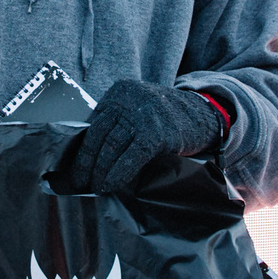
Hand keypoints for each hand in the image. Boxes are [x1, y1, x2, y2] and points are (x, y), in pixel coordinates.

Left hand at [67, 80, 226, 193]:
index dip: (80, 146)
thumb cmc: (167, 119)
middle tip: (77, 181)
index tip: (72, 164)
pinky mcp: (155, 133)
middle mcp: (127, 99)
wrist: (205, 114)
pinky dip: (117, 174)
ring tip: (93, 187)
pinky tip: (109, 186)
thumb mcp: (139, 109)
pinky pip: (130, 158)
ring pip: (110, 147)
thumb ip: (117, 122)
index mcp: (119, 91)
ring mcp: (142, 115)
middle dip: (85, 161)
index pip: (92, 122)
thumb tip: (89, 154)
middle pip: (97, 135)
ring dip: (99, 172)